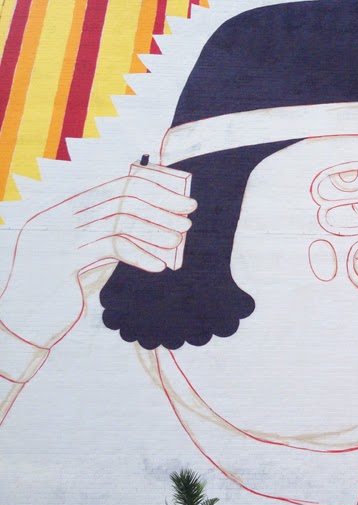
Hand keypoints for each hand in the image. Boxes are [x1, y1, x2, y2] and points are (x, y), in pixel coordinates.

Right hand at [0, 176, 195, 346]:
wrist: (22, 321)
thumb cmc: (61, 288)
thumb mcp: (90, 254)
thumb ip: (115, 235)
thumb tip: (161, 223)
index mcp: (67, 207)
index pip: (117, 182)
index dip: (154, 186)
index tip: (181, 196)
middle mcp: (62, 214)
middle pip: (123, 195)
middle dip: (161, 202)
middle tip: (188, 214)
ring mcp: (60, 233)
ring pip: (121, 218)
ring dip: (156, 228)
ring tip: (178, 239)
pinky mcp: (64, 258)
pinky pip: (114, 248)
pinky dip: (141, 255)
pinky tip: (159, 266)